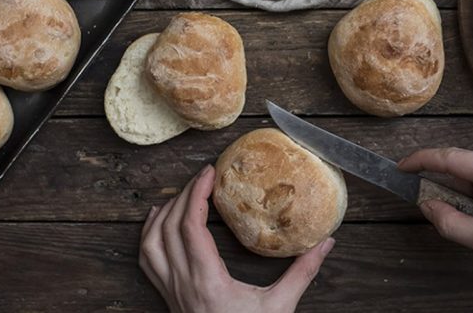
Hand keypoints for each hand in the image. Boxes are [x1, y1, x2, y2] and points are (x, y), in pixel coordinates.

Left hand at [139, 165, 335, 312]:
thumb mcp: (281, 306)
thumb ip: (303, 272)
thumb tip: (325, 243)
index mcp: (208, 282)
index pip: (190, 226)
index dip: (196, 194)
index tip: (209, 174)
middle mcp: (183, 284)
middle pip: (168, 227)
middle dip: (183, 195)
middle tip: (204, 178)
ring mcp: (171, 292)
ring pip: (150, 243)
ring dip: (163, 213)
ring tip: (180, 194)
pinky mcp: (168, 298)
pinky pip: (146, 261)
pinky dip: (148, 236)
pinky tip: (157, 222)